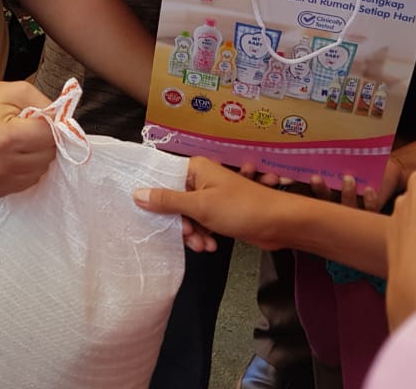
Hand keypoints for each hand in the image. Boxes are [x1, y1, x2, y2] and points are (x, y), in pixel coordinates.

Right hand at [0, 80, 56, 197]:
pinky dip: (28, 168)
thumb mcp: (16, 91)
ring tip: (19, 140)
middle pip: (48, 156)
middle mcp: (1, 165)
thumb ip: (46, 104)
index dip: (51, 124)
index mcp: (5, 138)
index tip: (39, 116)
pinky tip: (12, 154)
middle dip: (45, 140)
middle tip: (27, 127)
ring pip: (41, 171)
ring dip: (38, 155)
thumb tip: (66, 122)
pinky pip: (28, 181)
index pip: (50, 136)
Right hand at [134, 155, 289, 251]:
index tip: (156, 218)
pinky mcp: (220, 212)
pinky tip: (211, 246)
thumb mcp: (200, 206)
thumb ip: (167, 201)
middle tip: (188, 236)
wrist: (278, 223)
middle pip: (175, 201)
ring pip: (188, 215)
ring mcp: (211, 196)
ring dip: (193, 232)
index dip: (158, 200)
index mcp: (195, 168)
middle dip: (180, 223)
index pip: (164, 179)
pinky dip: (203, 234)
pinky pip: (202, 222)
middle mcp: (202, 179)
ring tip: (203, 245)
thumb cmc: (240, 208)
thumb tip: (136, 193)